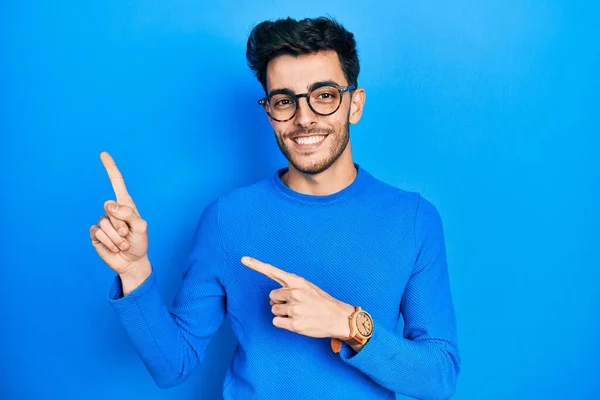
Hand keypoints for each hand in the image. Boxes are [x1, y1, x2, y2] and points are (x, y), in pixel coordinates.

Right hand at [90, 151, 148, 275]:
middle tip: (128, 235)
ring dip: (117, 238)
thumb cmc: (139, 242)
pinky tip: (114, 247)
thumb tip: (109, 205)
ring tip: (123, 243)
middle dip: (122, 225)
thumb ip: (129, 213)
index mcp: (126, 205)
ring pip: (105, 224)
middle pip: (111, 209)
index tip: (103, 154)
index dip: (110, 168)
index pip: (117, 183)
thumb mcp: (141, 227)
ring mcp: (103, 221)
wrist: (132, 261)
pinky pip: (97, 233)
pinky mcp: (95, 234)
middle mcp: (113, 211)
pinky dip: (109, 243)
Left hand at [240, 256, 354, 339]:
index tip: (243, 259)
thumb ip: (290, 287)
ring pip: (274, 310)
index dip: (256, 265)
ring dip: (282, 313)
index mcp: (297, 282)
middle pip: (271, 297)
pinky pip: (276, 322)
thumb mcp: (308, 287)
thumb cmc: (321, 302)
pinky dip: (283, 323)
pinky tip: (296, 323)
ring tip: (299, 314)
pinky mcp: (294, 324)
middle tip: (295, 306)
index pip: (273, 271)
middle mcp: (294, 293)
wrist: (338, 318)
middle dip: (280, 302)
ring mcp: (294, 309)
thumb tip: (272, 298)